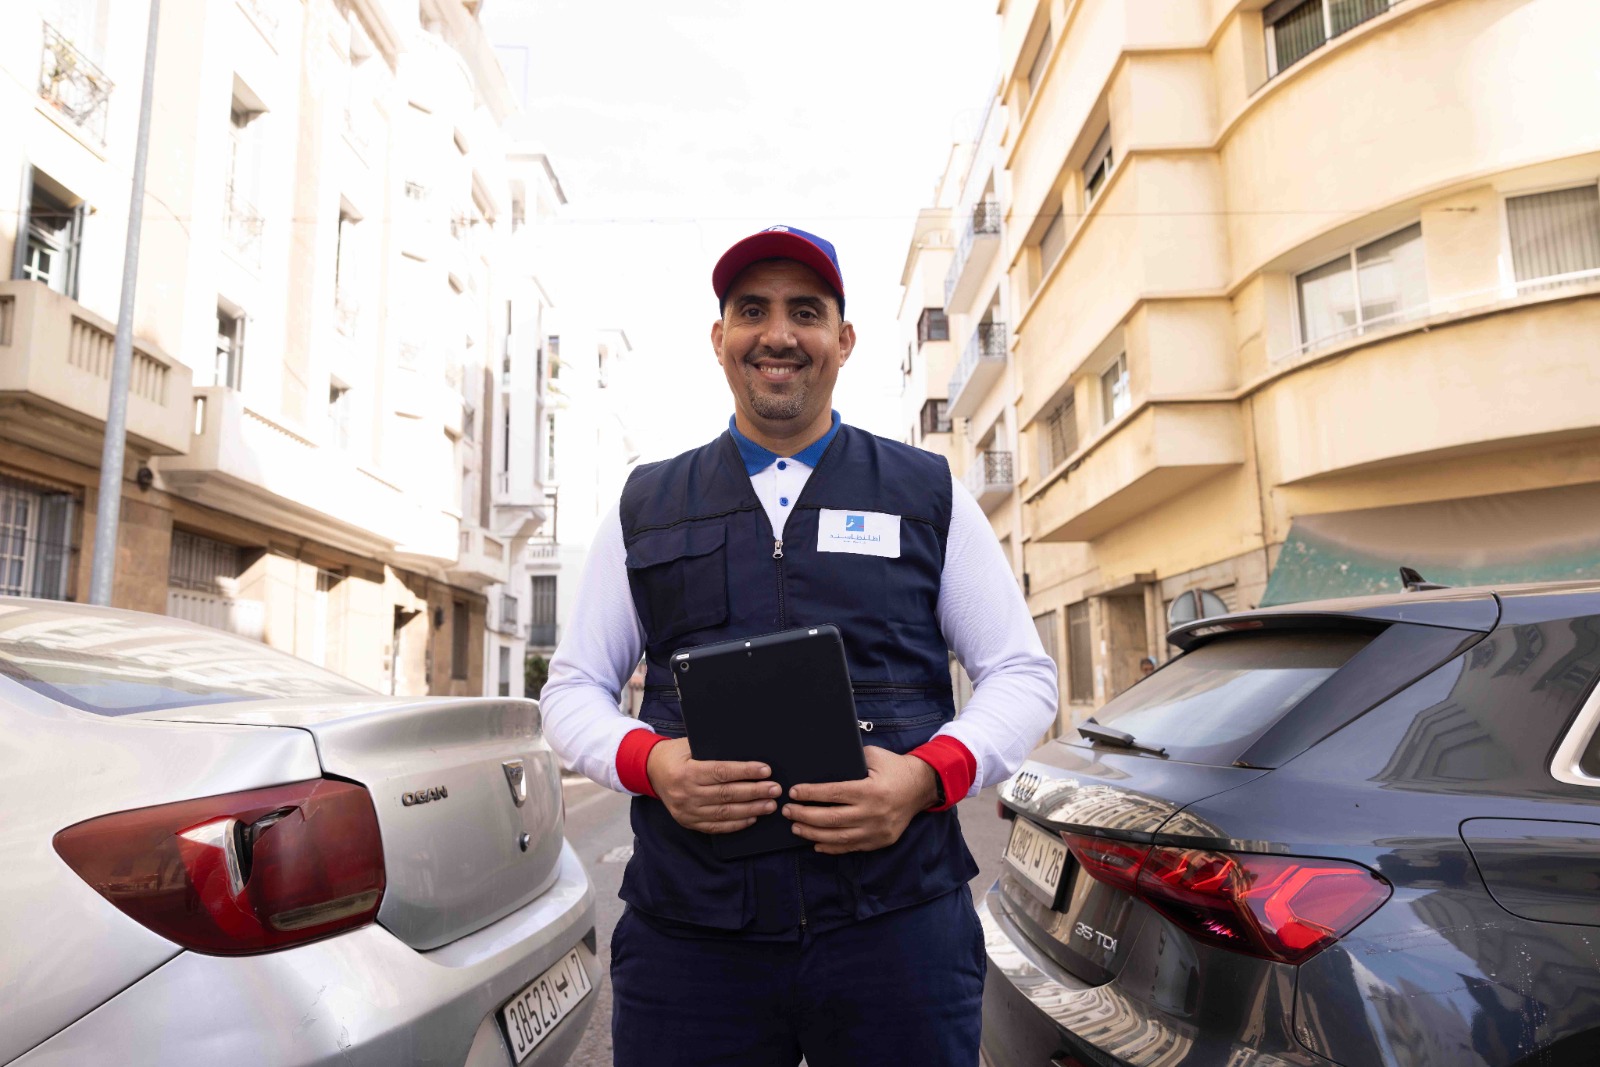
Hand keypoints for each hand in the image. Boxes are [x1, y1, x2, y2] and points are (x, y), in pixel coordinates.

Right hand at [646, 737, 781, 833]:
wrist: (650, 770)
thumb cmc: (676, 753)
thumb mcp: (690, 744)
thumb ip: (714, 748)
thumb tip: (746, 747)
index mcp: (686, 772)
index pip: (721, 772)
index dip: (745, 771)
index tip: (766, 770)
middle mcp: (685, 793)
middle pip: (726, 794)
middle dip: (754, 792)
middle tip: (775, 789)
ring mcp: (686, 811)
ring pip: (724, 813)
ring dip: (750, 810)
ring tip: (769, 805)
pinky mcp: (688, 822)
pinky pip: (716, 827)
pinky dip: (736, 824)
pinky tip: (752, 818)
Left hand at [783, 747, 939, 854]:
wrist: (922, 787)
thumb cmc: (893, 767)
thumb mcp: (873, 756)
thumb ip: (849, 761)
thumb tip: (820, 764)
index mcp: (870, 790)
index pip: (833, 794)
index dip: (810, 794)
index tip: (793, 792)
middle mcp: (873, 813)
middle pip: (831, 819)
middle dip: (804, 815)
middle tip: (787, 811)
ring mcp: (877, 830)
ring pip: (838, 837)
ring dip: (812, 834)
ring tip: (795, 828)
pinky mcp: (880, 841)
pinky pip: (851, 847)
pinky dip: (831, 847)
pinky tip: (815, 843)